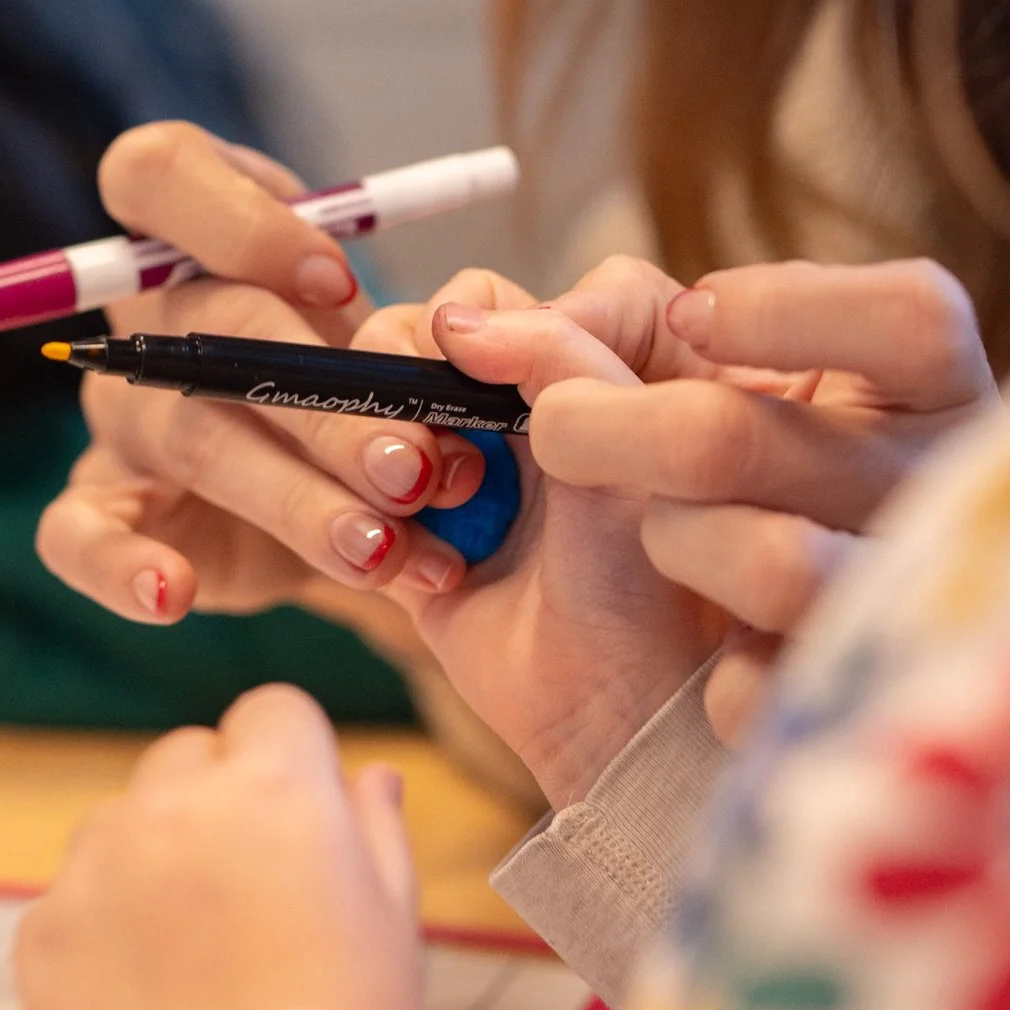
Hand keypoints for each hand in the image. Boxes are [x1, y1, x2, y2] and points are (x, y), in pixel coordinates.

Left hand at [16, 685, 423, 1009]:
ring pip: (122, 819)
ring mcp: (97, 866)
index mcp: (273, 787)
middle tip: (246, 887)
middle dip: (215, 799)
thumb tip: (371, 773)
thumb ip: (377, 827)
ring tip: (193, 946)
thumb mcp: (393, 924)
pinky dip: (101, 928)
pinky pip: (71, 896)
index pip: (271, 710)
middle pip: (188, 755)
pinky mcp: (42, 932)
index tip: (297, 812)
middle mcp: (174, 805)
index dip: (290, 760)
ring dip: (151, 855)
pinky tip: (147, 986)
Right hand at [37, 122, 497, 617]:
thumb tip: (466, 336)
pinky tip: (177, 595)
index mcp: (195, 225)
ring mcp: (119, 406)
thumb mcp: (400, 319)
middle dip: (324, 405)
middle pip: (208, 329)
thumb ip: (423, 313)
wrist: (344, 474)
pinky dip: (121, 566)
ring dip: (292, 498)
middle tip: (415, 467)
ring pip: (188, 438)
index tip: (338, 284)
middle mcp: (146, 309)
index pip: (158, 171)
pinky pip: (75, 533)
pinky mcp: (107, 502)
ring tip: (380, 549)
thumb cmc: (369, 364)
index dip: (241, 223)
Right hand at [374, 292, 726, 806]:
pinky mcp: (408, 516)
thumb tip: (455, 319)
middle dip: (419, 379)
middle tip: (444, 458)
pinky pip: (344, 474)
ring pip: (375, 391)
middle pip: (427, 329)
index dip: (506, 324)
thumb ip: (562, 354)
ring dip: (384, 441)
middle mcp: (530, 393)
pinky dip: (363, 508)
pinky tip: (423, 564)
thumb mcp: (631, 445)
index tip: (509, 380)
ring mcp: (465, 453)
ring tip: (423, 500)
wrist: (622, 717)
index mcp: (602, 353)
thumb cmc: (665, 583)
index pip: (517, 292)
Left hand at [458, 256, 995, 742]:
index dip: (790, 310)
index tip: (693, 313)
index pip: (913, 318)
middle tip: (556, 432)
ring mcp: (902, 608)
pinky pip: (760, 690)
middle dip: (619, 428)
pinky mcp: (851, 711)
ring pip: (769, 564)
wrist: (665, 728)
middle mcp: (938, 495)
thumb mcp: (655, 403)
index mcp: (924, 396)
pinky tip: (709, 667)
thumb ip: (601, 335)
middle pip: (750, 434)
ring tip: (662, 549)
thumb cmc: (677, 520)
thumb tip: (478, 321)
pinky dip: (718, 678)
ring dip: (678, 545)